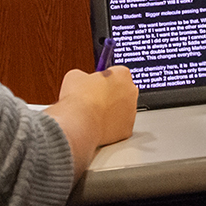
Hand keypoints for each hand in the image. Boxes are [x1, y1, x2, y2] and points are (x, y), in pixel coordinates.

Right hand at [43, 66, 137, 180]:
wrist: (78, 123)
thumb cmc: (76, 99)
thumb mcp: (74, 76)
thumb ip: (83, 76)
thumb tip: (82, 80)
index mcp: (121, 74)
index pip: (116, 73)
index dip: (103, 80)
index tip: (97, 86)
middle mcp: (131, 92)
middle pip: (121, 92)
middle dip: (109, 97)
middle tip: (93, 102)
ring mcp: (131, 113)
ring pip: (120, 112)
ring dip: (109, 114)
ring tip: (92, 117)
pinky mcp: (126, 131)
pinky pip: (117, 128)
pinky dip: (108, 129)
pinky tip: (95, 129)